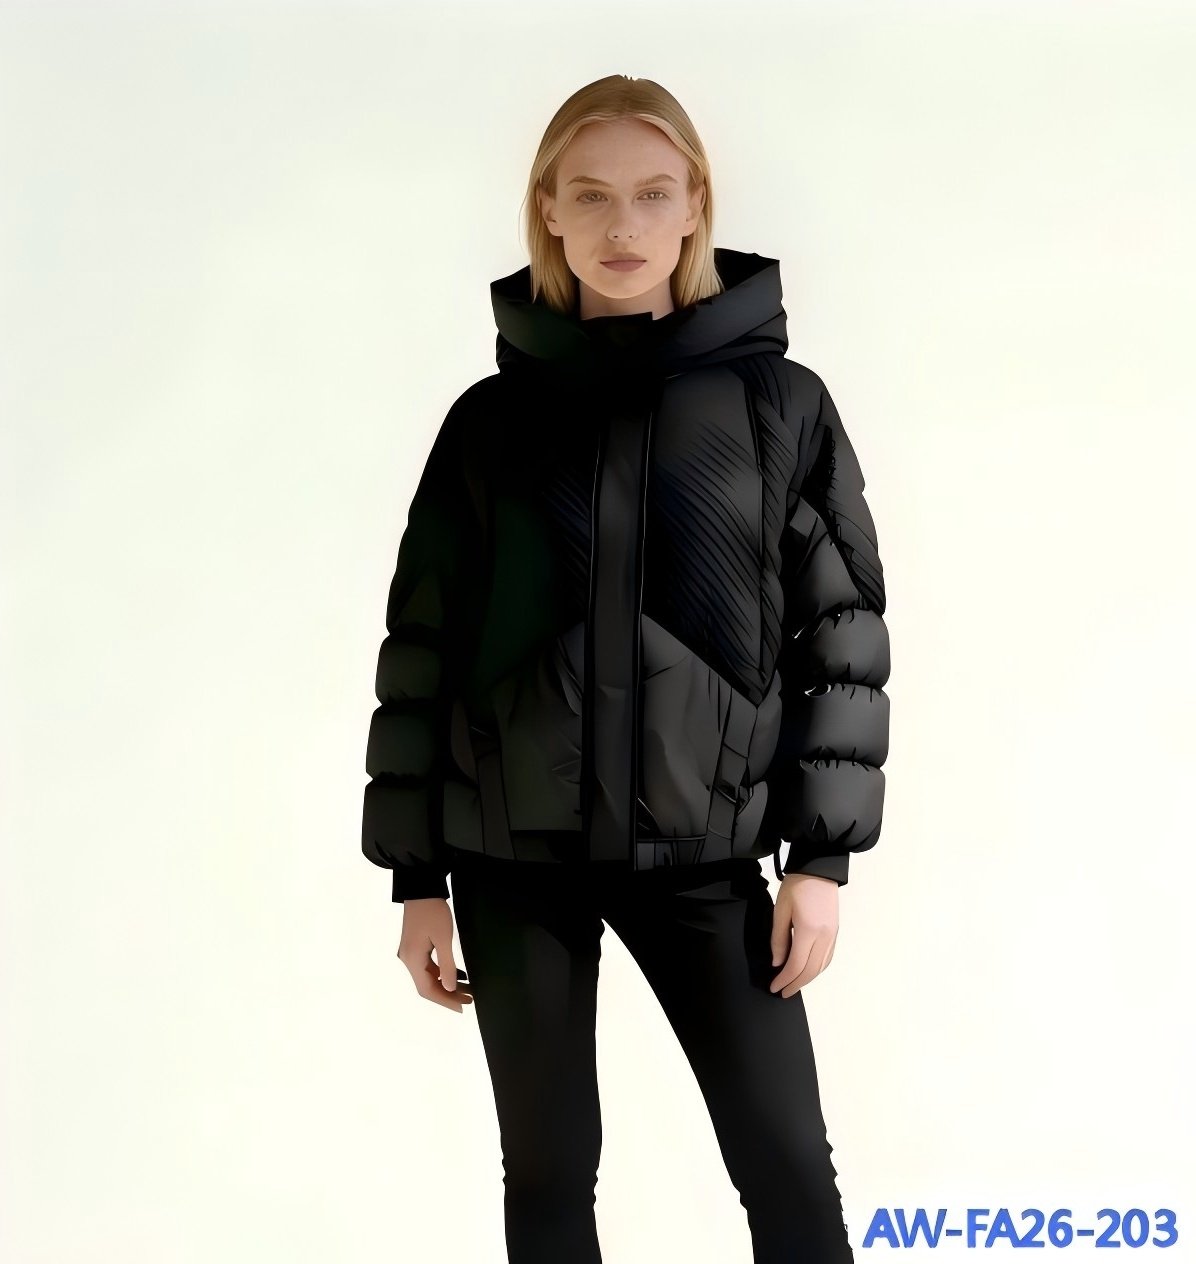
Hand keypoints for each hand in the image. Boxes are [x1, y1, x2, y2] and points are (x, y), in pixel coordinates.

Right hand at [398, 897, 474, 1013]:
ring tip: (466, 989)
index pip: (427, 990)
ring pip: (428, 977)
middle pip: (426, 986)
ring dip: (446, 984)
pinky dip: (441, 973)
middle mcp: (407, 959)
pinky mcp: (415, 946)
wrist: (421, 888)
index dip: (445, 1001)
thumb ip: (447, 965)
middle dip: (447, 995)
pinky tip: (457, 975)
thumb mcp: (443, 938)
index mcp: (412, 960)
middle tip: (469, 999)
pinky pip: (428, 967)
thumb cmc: (433, 911)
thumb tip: (449, 988)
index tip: (462, 1007)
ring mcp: (410, 953)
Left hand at [769, 873, 839, 997]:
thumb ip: (778, 939)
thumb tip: (777, 962)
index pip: (796, 965)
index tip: (774, 987)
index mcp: (808, 930)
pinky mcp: (835, 932)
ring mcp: (832, 935)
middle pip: (810, 971)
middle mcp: (824, 936)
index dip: (785, 979)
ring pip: (821, 967)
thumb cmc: (797, 885)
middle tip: (783, 992)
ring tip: (793, 985)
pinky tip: (808, 971)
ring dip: (807, 979)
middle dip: (796, 984)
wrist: (818, 869)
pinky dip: (817, 969)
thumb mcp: (780, 910)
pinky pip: (827, 958)